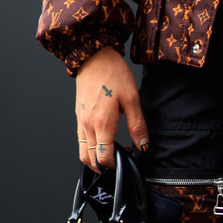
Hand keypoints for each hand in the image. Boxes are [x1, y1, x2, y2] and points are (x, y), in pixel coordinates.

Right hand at [74, 46, 149, 172]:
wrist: (94, 56)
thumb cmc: (113, 74)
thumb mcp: (132, 98)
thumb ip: (137, 125)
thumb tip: (143, 146)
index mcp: (101, 123)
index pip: (104, 158)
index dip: (116, 165)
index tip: (128, 159)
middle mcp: (87, 125)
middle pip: (90, 160)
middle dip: (105, 166)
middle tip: (121, 159)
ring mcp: (81, 121)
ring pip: (83, 152)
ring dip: (96, 159)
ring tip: (112, 153)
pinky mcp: (79, 116)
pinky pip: (81, 140)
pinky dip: (90, 148)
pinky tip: (103, 141)